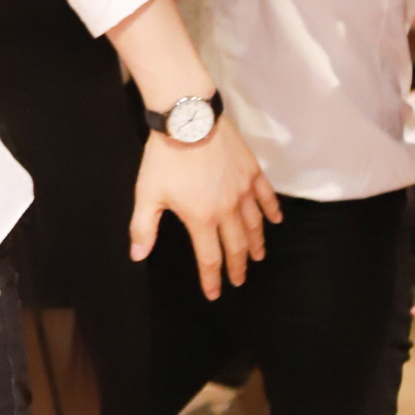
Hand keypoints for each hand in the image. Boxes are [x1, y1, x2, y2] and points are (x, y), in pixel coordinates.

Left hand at [129, 117, 281, 299]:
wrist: (188, 120)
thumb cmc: (164, 158)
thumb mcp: (147, 194)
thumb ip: (143, 228)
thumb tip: (138, 256)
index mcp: (201, 218)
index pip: (209, 258)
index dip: (212, 279)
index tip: (214, 294)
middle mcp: (227, 209)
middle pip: (236, 246)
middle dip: (237, 267)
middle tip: (239, 281)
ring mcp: (243, 190)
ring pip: (254, 224)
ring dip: (256, 243)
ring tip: (258, 256)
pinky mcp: (251, 171)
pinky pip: (266, 196)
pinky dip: (271, 210)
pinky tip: (276, 221)